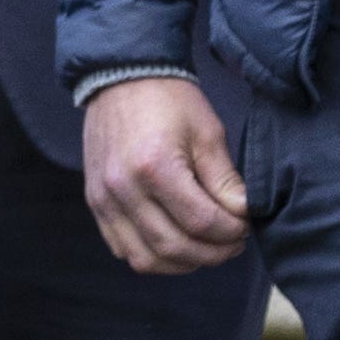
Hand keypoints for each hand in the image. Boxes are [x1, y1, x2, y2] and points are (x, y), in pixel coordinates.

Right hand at [82, 76, 249, 272]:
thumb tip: (243, 215)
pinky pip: (122, 248)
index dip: (231, 232)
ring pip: (146, 259)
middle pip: (175, 247)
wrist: (121, 77)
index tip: (245, 225)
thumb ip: (225, 180)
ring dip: (182, 262)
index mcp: (155, 167)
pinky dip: (151, 256)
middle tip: (233, 243)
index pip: (202, 222)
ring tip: (205, 247)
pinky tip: (173, 242)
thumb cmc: (168, 100)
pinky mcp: (95, 203)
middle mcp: (123, 189)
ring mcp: (104, 199)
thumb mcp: (207, 133)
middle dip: (213, 253)